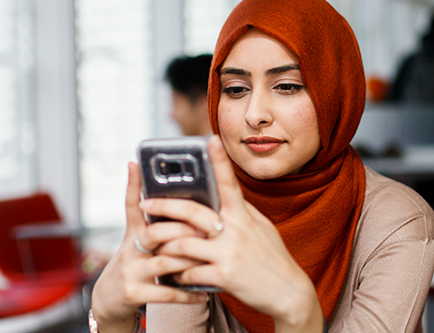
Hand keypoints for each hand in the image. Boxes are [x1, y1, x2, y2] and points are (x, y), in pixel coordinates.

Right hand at [89, 162, 209, 332]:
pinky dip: (186, 294)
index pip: (132, 205)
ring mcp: (131, 271)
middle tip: (207, 232)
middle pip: (154, 232)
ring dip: (190, 262)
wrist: (108, 302)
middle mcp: (130, 250)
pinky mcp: (133, 293)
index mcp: (133, 234)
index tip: (135, 164)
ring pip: (164, 261)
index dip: (132, 184)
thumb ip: (155, 226)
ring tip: (210, 261)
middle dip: (181, 231)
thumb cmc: (132, 269)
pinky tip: (203, 293)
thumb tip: (178, 206)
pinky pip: (165, 293)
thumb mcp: (136, 245)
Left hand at [145, 136, 323, 331]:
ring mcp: (229, 253)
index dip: (219, 160)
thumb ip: (241, 212)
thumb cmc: (273, 258)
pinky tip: (174, 275)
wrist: (289, 293)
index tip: (209, 139)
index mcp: (243, 215)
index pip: (229, 182)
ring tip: (152, 246)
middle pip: (191, 211)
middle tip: (144, 203)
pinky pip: (190, 272)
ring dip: (163, 246)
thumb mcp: (261, 228)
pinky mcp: (225, 275)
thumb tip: (224, 196)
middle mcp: (236, 230)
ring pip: (182, 244)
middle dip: (163, 205)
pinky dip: (178, 274)